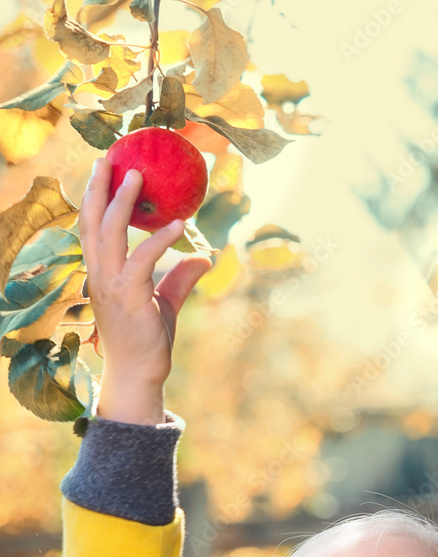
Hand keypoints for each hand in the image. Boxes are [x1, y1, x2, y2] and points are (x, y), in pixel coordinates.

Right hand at [79, 157, 211, 387]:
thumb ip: (180, 277)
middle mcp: (99, 275)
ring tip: (138, 175)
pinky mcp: (128, 298)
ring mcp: (110, 286)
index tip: (103, 169)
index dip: (94, 197)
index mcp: (100, 273)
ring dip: (122, 202)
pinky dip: (159, 240)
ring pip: (109, 234)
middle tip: (111, 157)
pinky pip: (142, 261)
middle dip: (99, 188)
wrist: (139, 374)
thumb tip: (204, 257)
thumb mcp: (165, 302)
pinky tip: (178, 225)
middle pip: (92, 222)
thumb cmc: (147, 340)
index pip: (91, 227)